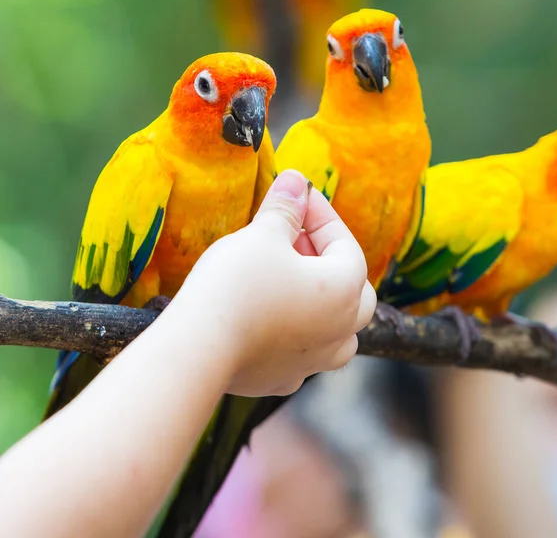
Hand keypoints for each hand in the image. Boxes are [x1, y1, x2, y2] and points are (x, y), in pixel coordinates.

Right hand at [166, 170, 376, 396]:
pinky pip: (305, 350)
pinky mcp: (285, 378)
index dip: (320, 214)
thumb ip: (286, 208)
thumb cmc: (237, 285)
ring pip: (338, 327)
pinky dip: (297, 330)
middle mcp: (340, 329)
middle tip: (296, 238)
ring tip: (292, 280)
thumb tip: (295, 181)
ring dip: (322, 300)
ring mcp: (314, 360)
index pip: (344, 243)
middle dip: (328, 258)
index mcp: (344, 289)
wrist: (199, 349)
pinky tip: (273, 318)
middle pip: (353, 288)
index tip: (297, 195)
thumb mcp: (263, 235)